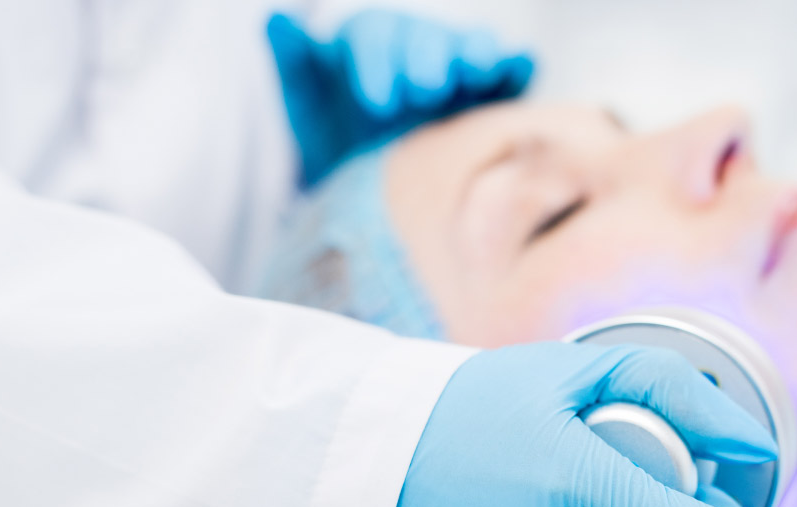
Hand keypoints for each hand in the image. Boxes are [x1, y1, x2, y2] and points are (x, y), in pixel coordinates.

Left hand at [267, 10, 534, 185]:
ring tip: (475, 73)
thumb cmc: (341, 150)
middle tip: (423, 89)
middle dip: (425, 58)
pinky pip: (512, 72)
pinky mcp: (496, 96)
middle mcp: (418, 54)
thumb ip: (295, 68)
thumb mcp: (311, 115)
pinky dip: (517, 66)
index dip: (376, 61)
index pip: (372, 38)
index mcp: (370, 49)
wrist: (378, 197)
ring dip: (475, 55)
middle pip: (427, 41)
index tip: (376, 100)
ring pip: (473, 47)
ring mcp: (460, 73)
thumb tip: (276, 19)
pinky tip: (519, 69)